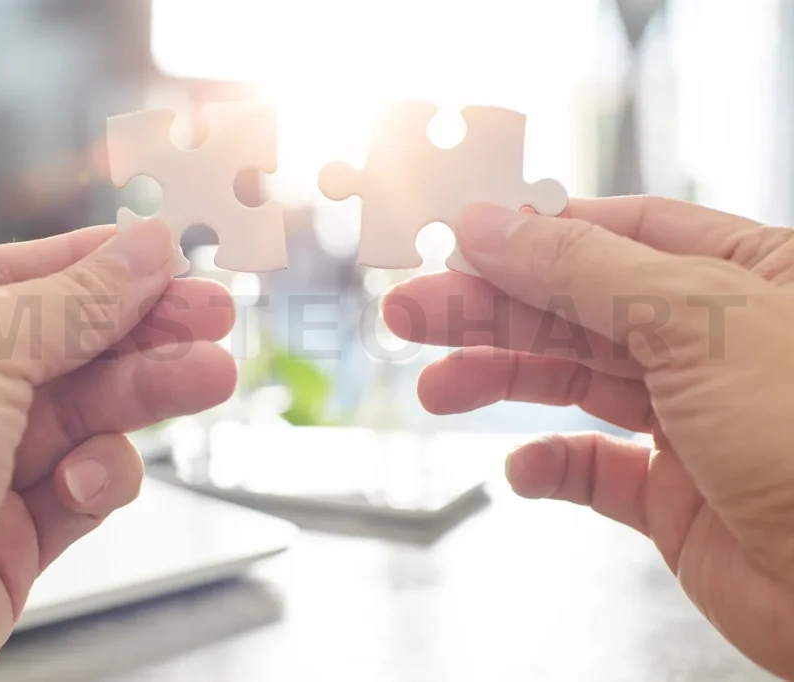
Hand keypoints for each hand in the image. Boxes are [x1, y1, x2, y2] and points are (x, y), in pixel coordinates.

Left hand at [0, 220, 236, 681]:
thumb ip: (75, 300)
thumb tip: (142, 251)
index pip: (19, 278)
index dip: (99, 266)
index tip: (165, 259)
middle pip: (69, 346)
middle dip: (144, 331)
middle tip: (209, 317)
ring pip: (88, 415)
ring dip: (147, 395)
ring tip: (205, 377)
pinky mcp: (12, 533)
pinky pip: (82, 487)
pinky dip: (99, 480)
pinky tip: (91, 480)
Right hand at [383, 197, 793, 678]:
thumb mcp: (697, 320)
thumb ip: (584, 268)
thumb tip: (493, 226)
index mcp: (743, 275)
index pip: (616, 234)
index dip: (531, 236)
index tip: (456, 241)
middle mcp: (714, 343)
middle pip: (575, 308)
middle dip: (488, 310)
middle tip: (412, 312)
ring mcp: (693, 421)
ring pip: (575, 384)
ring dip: (501, 381)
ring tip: (438, 388)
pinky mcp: (677, 498)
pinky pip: (597, 471)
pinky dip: (553, 466)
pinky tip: (525, 468)